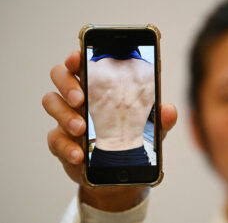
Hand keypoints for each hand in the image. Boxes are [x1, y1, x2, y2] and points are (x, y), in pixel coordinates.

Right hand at [42, 51, 176, 210]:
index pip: (83, 64)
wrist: (119, 175)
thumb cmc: (132, 142)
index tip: (78, 58)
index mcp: (99, 88)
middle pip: (59, 76)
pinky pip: (54, 139)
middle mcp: (80, 99)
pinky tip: (79, 154)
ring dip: (65, 115)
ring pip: (52, 103)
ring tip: (81, 129)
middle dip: (67, 84)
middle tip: (80, 98)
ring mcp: (67, 119)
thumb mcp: (151, 131)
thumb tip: (169, 110)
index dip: (77, 58)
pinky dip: (66, 146)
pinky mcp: (62, 142)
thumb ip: (159, 120)